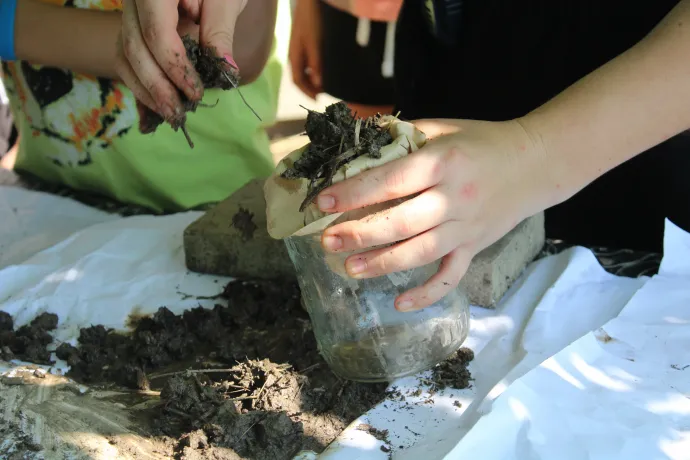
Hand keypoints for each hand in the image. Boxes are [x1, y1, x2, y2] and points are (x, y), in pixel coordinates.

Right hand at [115, 0, 246, 119]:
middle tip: (178, 113)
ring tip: (169, 114)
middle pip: (133, 47)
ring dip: (144, 89)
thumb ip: (220, 31)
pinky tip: (154, 107)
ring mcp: (128, 11)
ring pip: (124, 54)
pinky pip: (127, 56)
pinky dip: (140, 82)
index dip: (174, 68)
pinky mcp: (134, 25)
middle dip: (155, 86)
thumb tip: (225, 70)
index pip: (156, 32)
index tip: (196, 92)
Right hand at [289, 0, 322, 98]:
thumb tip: (318, 84)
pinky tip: (325, 67)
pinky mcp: (305, 41)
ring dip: (314, 78)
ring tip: (327, 82)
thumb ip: (316, 63)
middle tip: (326, 93)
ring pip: (304, 69)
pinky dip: (316, 68)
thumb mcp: (316, 42)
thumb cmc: (312, 18)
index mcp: (294, 56)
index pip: (297, 81)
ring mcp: (299, 47)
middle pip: (300, 77)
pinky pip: (308, 60)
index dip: (307, 92)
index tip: (319, 100)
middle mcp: (294, 54)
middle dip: (311, 87)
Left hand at [317, 119, 548, 310]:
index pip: (391, 180)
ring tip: (351, 269)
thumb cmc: (481, 142)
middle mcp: (454, 198)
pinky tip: (399, 303)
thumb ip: (401, 136)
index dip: (354, 193)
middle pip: (401, 222)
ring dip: (383, 264)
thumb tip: (355, 144)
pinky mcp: (474, 247)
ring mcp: (466, 227)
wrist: (534, 163)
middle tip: (327, 242)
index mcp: (442, 162)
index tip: (323, 203)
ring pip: (420, 252)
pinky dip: (427, 294)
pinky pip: (451, 276)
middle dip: (360, 234)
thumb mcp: (442, 127)